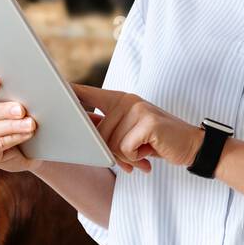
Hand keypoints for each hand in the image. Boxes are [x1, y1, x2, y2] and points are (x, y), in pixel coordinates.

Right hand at [0, 76, 103, 173]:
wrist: (33, 148)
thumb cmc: (27, 117)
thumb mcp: (24, 102)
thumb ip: (22, 91)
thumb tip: (38, 79)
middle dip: (4, 110)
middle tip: (21, 109)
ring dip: (13, 126)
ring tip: (31, 123)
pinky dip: (13, 139)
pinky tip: (27, 135)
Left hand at [69, 84, 205, 172]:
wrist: (192, 146)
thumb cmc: (156, 141)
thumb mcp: (129, 132)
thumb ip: (107, 129)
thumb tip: (81, 131)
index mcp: (119, 100)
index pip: (88, 94)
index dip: (70, 92)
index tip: (51, 85)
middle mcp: (126, 100)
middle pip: (98, 134)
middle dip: (113, 153)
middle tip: (132, 157)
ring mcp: (137, 109)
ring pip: (111, 144)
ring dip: (126, 157)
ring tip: (143, 154)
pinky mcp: (147, 122)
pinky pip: (126, 149)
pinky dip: (136, 158)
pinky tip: (150, 153)